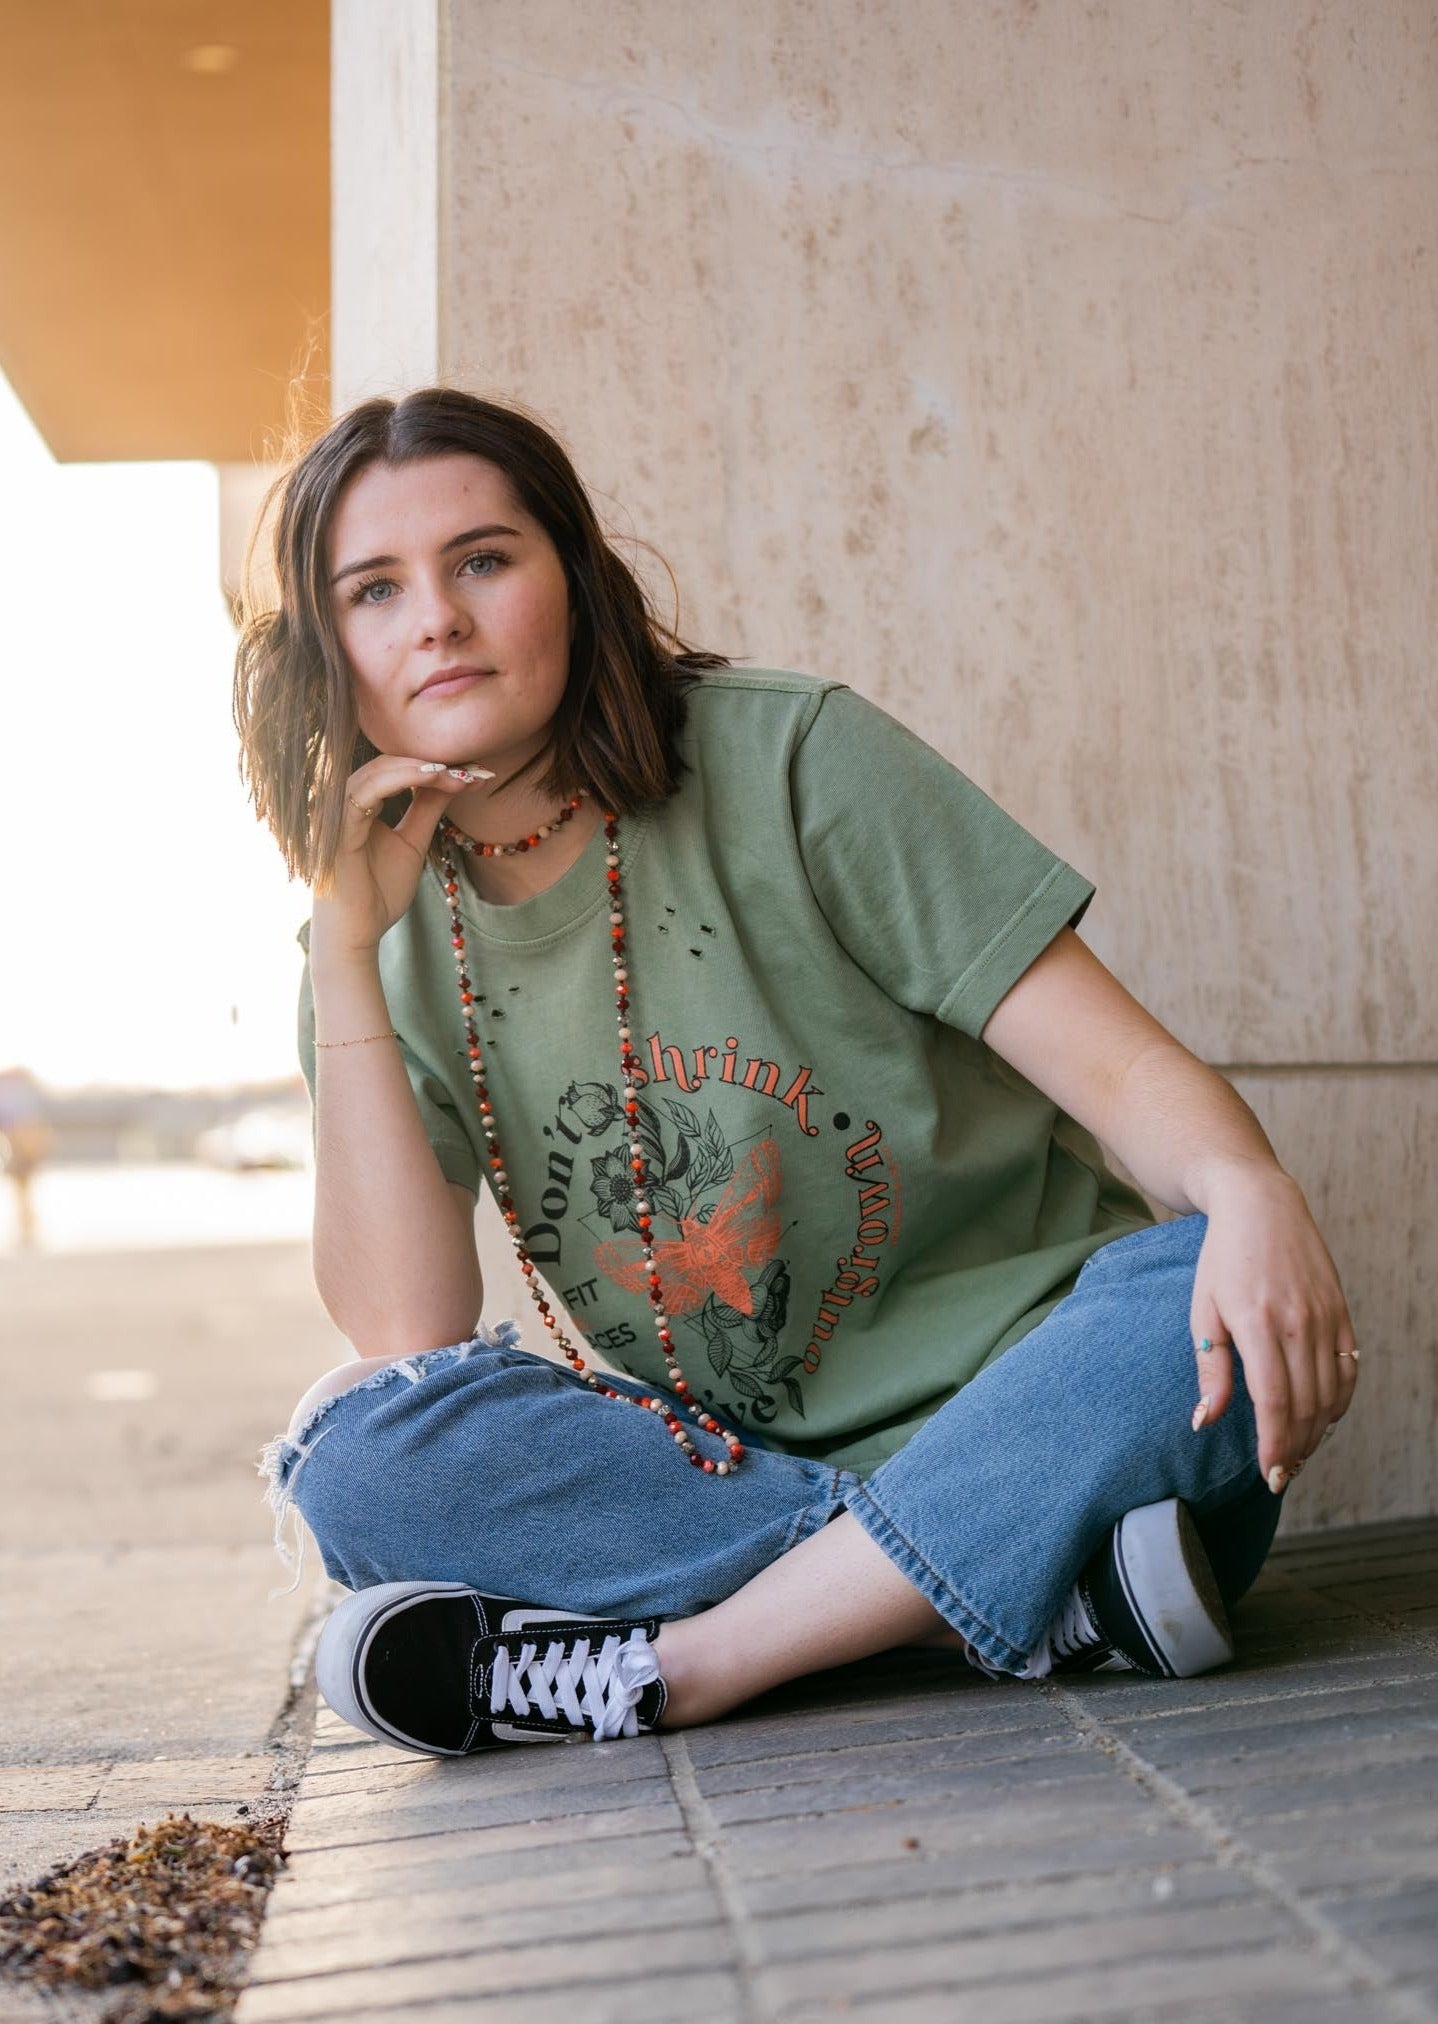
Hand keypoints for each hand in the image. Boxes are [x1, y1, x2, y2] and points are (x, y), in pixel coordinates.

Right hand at [310, 755, 493, 962]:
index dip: (433, 765)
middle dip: (433, 762)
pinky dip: (402, 779)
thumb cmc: (378, 894)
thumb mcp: (412, 843)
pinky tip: (435, 778)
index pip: (394, 769)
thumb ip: (427, 809)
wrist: (357, 935)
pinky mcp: (335, 828)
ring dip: (422, 767)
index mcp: (357, 804)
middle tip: (473, 768)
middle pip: (387, 763)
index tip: (474, 771)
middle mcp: (342, 802)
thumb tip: (454, 779)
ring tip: (460, 774)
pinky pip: (367, 792)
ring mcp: (335, 813)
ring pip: (378, 771)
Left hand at [1188, 1164, 1358, 1490]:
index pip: (1274, 1402)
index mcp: (1258, 1324)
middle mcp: (1298, 1323)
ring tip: (1299, 1453)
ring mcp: (1325, 1317)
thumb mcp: (1203, 1311)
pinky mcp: (1341, 1311)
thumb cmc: (1223, 1259)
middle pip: (1306, 1405)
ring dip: (1318, 1431)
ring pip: (1331, 1392)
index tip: (1269, 1474)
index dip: (1274, 1444)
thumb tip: (1205, 1422)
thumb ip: (1210, 1370)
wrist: (1260, 1205)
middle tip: (1282, 1474)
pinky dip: (1340, 1400)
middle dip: (1296, 1448)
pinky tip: (1325, 1418)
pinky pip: (1348, 1368)